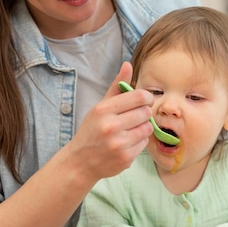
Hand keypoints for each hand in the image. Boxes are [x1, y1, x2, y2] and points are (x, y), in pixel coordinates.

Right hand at [68, 62, 153, 181]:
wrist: (80, 162)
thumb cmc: (91, 131)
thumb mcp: (100, 107)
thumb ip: (116, 86)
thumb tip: (128, 64)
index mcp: (104, 110)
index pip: (139, 97)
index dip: (147, 97)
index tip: (144, 101)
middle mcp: (111, 126)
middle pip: (146, 112)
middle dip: (144, 113)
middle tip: (134, 118)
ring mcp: (119, 143)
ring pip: (148, 128)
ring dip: (143, 128)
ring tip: (130, 130)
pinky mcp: (125, 158)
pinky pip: (144, 143)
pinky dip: (139, 142)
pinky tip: (127, 143)